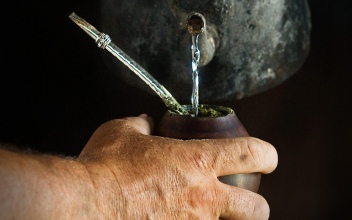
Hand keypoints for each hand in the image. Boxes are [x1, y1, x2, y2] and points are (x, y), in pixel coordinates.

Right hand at [78, 114, 277, 218]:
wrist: (85, 205)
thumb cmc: (104, 167)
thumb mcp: (122, 133)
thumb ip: (141, 125)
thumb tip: (146, 123)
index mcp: (197, 163)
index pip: (252, 153)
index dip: (267, 154)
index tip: (266, 158)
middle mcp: (203, 199)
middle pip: (258, 208)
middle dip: (257, 206)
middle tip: (245, 202)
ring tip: (209, 216)